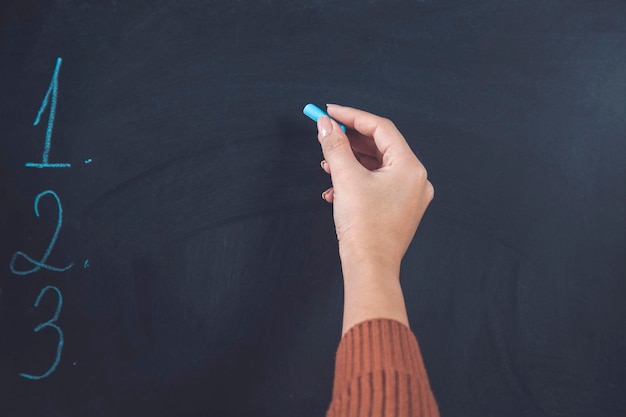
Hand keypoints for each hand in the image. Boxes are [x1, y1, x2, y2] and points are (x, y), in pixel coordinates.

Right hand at [317, 104, 433, 270]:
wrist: (370, 268)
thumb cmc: (364, 227)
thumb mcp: (345, 178)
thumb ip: (335, 146)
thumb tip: (325, 125)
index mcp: (410, 167)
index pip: (381, 128)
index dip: (352, 116)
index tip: (330, 111)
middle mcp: (415, 179)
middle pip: (380, 146)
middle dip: (349, 141)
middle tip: (326, 134)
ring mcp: (409, 196)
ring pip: (377, 167)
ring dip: (350, 162)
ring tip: (327, 165)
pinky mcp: (399, 210)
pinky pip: (377, 185)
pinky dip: (356, 181)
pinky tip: (334, 191)